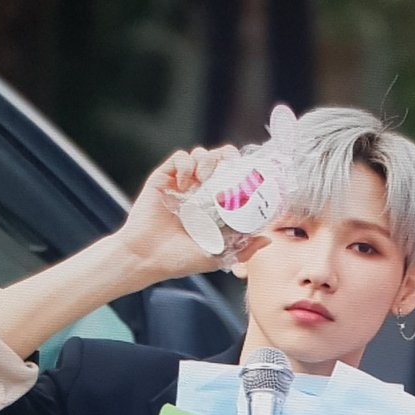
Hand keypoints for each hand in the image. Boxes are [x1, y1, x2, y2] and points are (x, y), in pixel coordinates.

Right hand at [118, 146, 267, 280]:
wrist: (147, 258)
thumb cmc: (179, 260)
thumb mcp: (217, 256)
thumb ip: (243, 249)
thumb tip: (268, 238)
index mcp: (214, 205)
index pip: (233, 177)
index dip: (242, 170)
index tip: (247, 176)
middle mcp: (199, 191)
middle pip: (219, 158)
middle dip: (226, 157)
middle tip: (227, 170)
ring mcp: (182, 183)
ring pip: (200, 154)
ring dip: (207, 160)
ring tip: (205, 178)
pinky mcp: (164, 178)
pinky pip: (180, 157)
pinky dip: (186, 164)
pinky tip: (185, 183)